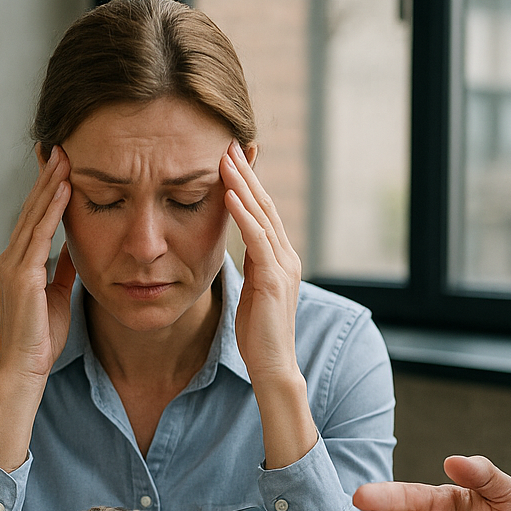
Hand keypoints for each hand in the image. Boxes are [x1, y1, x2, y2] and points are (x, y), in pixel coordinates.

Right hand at [0, 144, 76, 470]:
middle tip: (61, 144)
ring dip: (50, 184)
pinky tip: (64, 188)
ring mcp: (12, 265)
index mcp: (19, 262)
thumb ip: (64, 267)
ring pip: (34, 214)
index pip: (36, 216)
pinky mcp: (20, 275)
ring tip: (65, 156)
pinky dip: (52, 209)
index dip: (48, 189)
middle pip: (32, 208)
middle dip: (47, 176)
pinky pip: (39, 234)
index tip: (62, 162)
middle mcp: (10, 258)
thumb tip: (78, 245)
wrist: (25, 366)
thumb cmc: (42, 337)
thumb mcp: (59, 292)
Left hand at [221, 140, 317, 468]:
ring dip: (242, 183)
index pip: (262, 211)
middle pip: (264, 204)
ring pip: (262, 214)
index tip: (228, 157)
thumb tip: (232, 249)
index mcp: (279, 258)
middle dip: (245, 172)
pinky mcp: (274, 279)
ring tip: (225, 157)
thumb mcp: (250, 292)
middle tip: (227, 142)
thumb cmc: (257, 336)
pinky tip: (230, 193)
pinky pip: (258, 238)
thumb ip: (248, 267)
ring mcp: (283, 266)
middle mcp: (286, 256)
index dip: (246, 182)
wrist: (272, 368)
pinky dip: (243, 213)